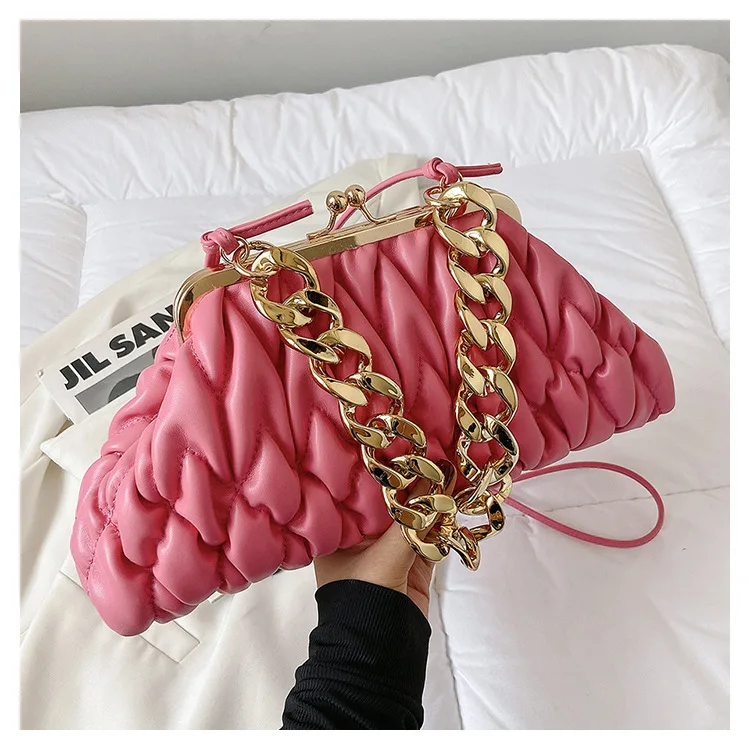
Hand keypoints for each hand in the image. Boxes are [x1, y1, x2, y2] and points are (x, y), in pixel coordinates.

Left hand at [313, 460, 456, 618]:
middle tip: (427, 454)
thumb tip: (436, 477)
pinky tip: (455, 503)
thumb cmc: (364, 600)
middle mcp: (361, 540)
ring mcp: (388, 553)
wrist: (379, 652)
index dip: (377, 471)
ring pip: (412, 521)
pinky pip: (430, 538)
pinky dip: (442, 525)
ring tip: (447, 472)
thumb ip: (412, 520)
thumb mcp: (384, 556)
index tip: (395, 445)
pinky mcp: (412, 566)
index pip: (356, 494)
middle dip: (409, 484)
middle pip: (387, 505)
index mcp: (339, 534)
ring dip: (430, 503)